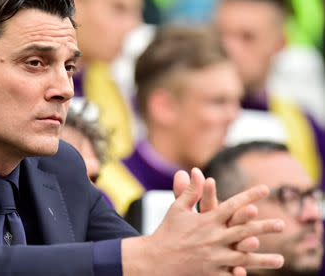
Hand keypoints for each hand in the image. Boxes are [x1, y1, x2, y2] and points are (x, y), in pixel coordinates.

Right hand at [122, 168, 283, 275]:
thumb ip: (190, 191)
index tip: (265, 189)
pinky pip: (230, 274)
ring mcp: (214, 257)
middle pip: (245, 231)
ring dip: (263, 259)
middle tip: (282, 224)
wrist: (155, 259)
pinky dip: (242, 275)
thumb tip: (196, 171)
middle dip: (264, 227)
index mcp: (207, 220)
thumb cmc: (167, 231)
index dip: (250, 195)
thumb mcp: (177, 209)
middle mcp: (214, 238)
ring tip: (280, 259)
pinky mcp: (211, 273)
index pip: (232, 205)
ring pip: (244, 257)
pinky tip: (253, 275)